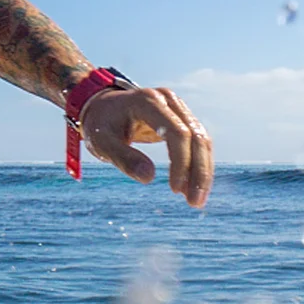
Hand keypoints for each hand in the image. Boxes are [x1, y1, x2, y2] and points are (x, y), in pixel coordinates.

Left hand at [80, 85, 212, 207]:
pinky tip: (192, 188)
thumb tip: (149, 178)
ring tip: (195, 201)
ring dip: (202, 172)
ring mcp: (177, 107)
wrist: (102, 107)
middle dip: (199, 172)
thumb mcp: (102, 142)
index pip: (177, 132)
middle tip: (194, 203)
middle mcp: (168, 100)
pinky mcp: (181, 118)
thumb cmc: (100, 124)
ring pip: (202, 140)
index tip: (174, 190)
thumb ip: (123, 158)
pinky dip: (198, 165)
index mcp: (148, 102)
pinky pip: (197, 142)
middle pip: (196, 136)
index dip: (181, 162)